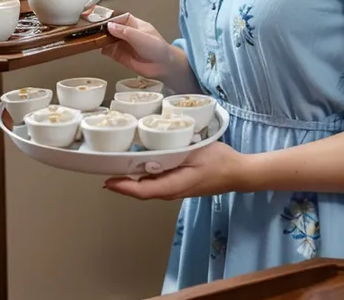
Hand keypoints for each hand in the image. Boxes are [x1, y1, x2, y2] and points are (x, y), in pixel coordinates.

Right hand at [101, 13, 173, 79]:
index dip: (111, 17)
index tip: (100, 17)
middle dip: (103, 28)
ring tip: (94, 38)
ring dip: (102, 39)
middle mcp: (129, 34)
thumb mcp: (140, 37)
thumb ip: (124, 31)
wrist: (163, 66)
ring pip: (109, 40)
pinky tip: (100, 48)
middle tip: (93, 28)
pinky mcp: (122, 56)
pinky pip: (110, 51)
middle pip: (113, 28)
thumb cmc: (158, 48)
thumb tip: (110, 25)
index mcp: (136, 25)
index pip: (120, 17)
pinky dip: (104, 49)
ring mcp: (125, 45)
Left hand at [103, 142, 246, 199]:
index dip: (122, 187)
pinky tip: (141, 162)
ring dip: (132, 179)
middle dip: (122, 182)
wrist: (238, 173)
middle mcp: (171, 191)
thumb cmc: (219, 162)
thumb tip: (153, 152)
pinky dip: (144, 176)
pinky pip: (156, 182)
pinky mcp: (179, 184)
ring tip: (117, 163)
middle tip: (105, 166)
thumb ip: (176, 153)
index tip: (106, 180)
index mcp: (174, 185)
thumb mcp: (198, 151)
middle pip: (141, 190)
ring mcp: (176, 189)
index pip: (142, 191)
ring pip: (148, 187)